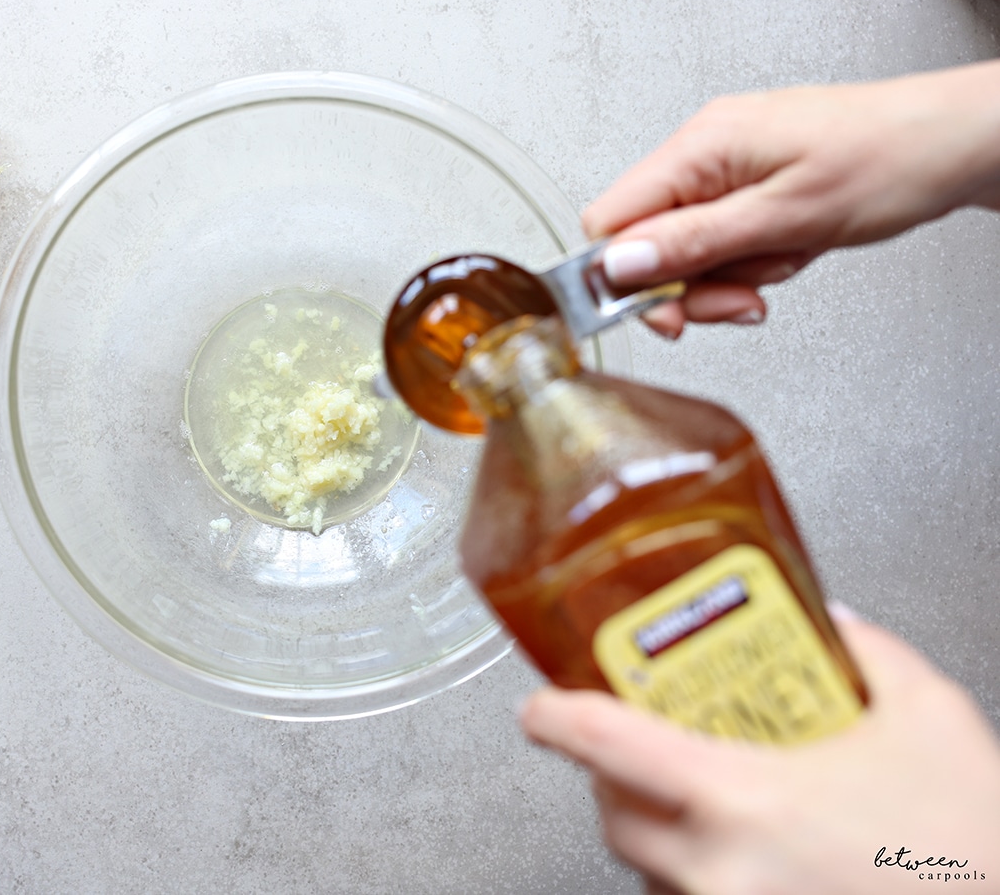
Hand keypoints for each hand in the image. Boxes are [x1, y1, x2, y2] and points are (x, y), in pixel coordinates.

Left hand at [520, 609, 999, 893]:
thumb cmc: (974, 852)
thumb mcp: (931, 721)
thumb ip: (869, 655)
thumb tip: (834, 624)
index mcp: (742, 800)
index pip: (605, 745)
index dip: (556, 716)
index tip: (538, 704)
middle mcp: (718, 870)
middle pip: (612, 808)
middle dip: (615, 769)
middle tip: (642, 737)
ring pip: (644, 865)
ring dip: (653, 824)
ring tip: (703, 794)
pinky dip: (691, 873)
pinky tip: (739, 852)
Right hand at [584, 61, 999, 337]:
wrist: (953, 143)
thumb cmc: (888, 160)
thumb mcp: (782, 218)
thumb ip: (691, 243)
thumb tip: (616, 265)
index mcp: (699, 148)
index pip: (610, 222)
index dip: (626, 278)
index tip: (668, 312)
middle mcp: (704, 151)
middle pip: (648, 243)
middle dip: (694, 284)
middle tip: (740, 299)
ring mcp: (727, 167)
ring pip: (688, 249)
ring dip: (731, 275)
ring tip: (783, 261)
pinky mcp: (750, 183)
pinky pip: (723, 239)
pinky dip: (753, 260)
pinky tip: (790, 250)